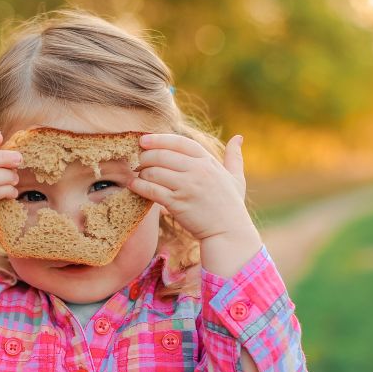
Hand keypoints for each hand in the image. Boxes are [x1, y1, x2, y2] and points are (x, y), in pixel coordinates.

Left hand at [127, 133, 255, 242]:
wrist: (229, 233)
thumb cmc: (231, 206)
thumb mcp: (236, 178)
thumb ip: (234, 157)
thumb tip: (238, 137)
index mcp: (208, 162)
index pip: (179, 142)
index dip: (159, 139)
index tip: (144, 140)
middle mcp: (197, 171)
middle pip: (162, 155)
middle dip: (145, 156)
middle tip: (139, 161)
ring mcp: (187, 187)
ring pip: (154, 171)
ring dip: (142, 172)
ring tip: (139, 175)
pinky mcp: (177, 203)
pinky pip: (151, 190)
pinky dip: (139, 186)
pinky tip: (134, 186)